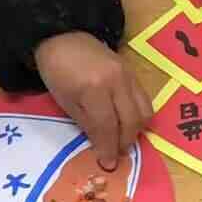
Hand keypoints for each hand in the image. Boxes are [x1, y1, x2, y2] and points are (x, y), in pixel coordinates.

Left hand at [35, 32, 152, 166]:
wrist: (65, 37)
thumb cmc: (57, 72)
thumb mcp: (65, 101)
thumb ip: (86, 123)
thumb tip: (102, 146)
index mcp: (93, 89)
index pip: (107, 126)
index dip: (108, 147)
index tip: (108, 164)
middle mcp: (117, 82)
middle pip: (131, 120)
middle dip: (125, 142)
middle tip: (117, 155)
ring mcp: (129, 76)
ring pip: (144, 111)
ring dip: (136, 131)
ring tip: (124, 140)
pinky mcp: (134, 74)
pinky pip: (144, 100)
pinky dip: (139, 116)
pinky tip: (128, 123)